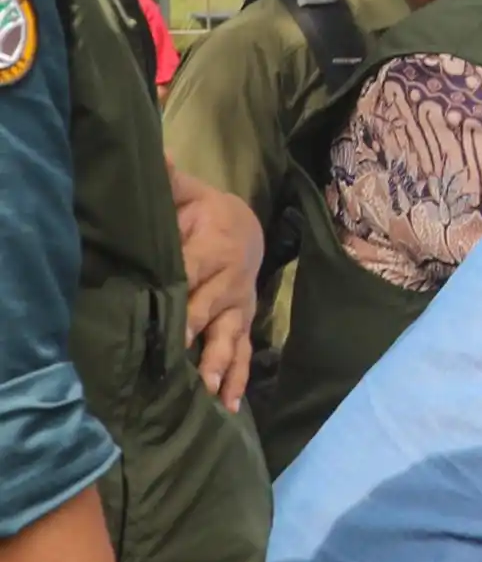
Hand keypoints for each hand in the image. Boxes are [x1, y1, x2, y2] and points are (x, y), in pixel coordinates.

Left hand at [169, 167, 258, 411]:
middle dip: (198, 340)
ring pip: (230, 340)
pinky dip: (238, 380)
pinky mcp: (241, 324)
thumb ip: (171, 180)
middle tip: (185, 369)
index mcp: (213, 249)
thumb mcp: (189, 193)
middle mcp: (229, 283)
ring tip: (212, 395)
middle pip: (210, 313)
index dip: (183, 298)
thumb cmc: (207, 212)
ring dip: (221, 367)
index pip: (193, 274)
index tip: (171, 323)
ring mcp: (238, 308)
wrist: (247, 229)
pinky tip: (229, 406)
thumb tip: (154, 154)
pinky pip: (242, 354)